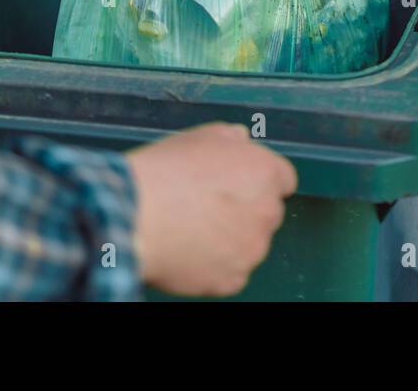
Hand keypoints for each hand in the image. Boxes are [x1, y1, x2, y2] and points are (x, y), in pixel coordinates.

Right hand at [125, 122, 296, 295]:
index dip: (257, 179)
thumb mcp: (196, 138)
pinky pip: (231, 272)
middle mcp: (267, 212)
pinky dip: (214, 265)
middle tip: (207, 206)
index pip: (282, 179)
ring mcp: (251, 250)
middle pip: (266, 212)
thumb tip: (240, 139)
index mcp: (264, 173)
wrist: (135, 216)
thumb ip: (228, 138)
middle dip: (245, 210)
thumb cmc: (164, 173)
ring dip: (230, 239)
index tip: (236, 183)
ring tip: (191, 229)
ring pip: (249, 244)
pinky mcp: (232, 279)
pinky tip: (188, 250)